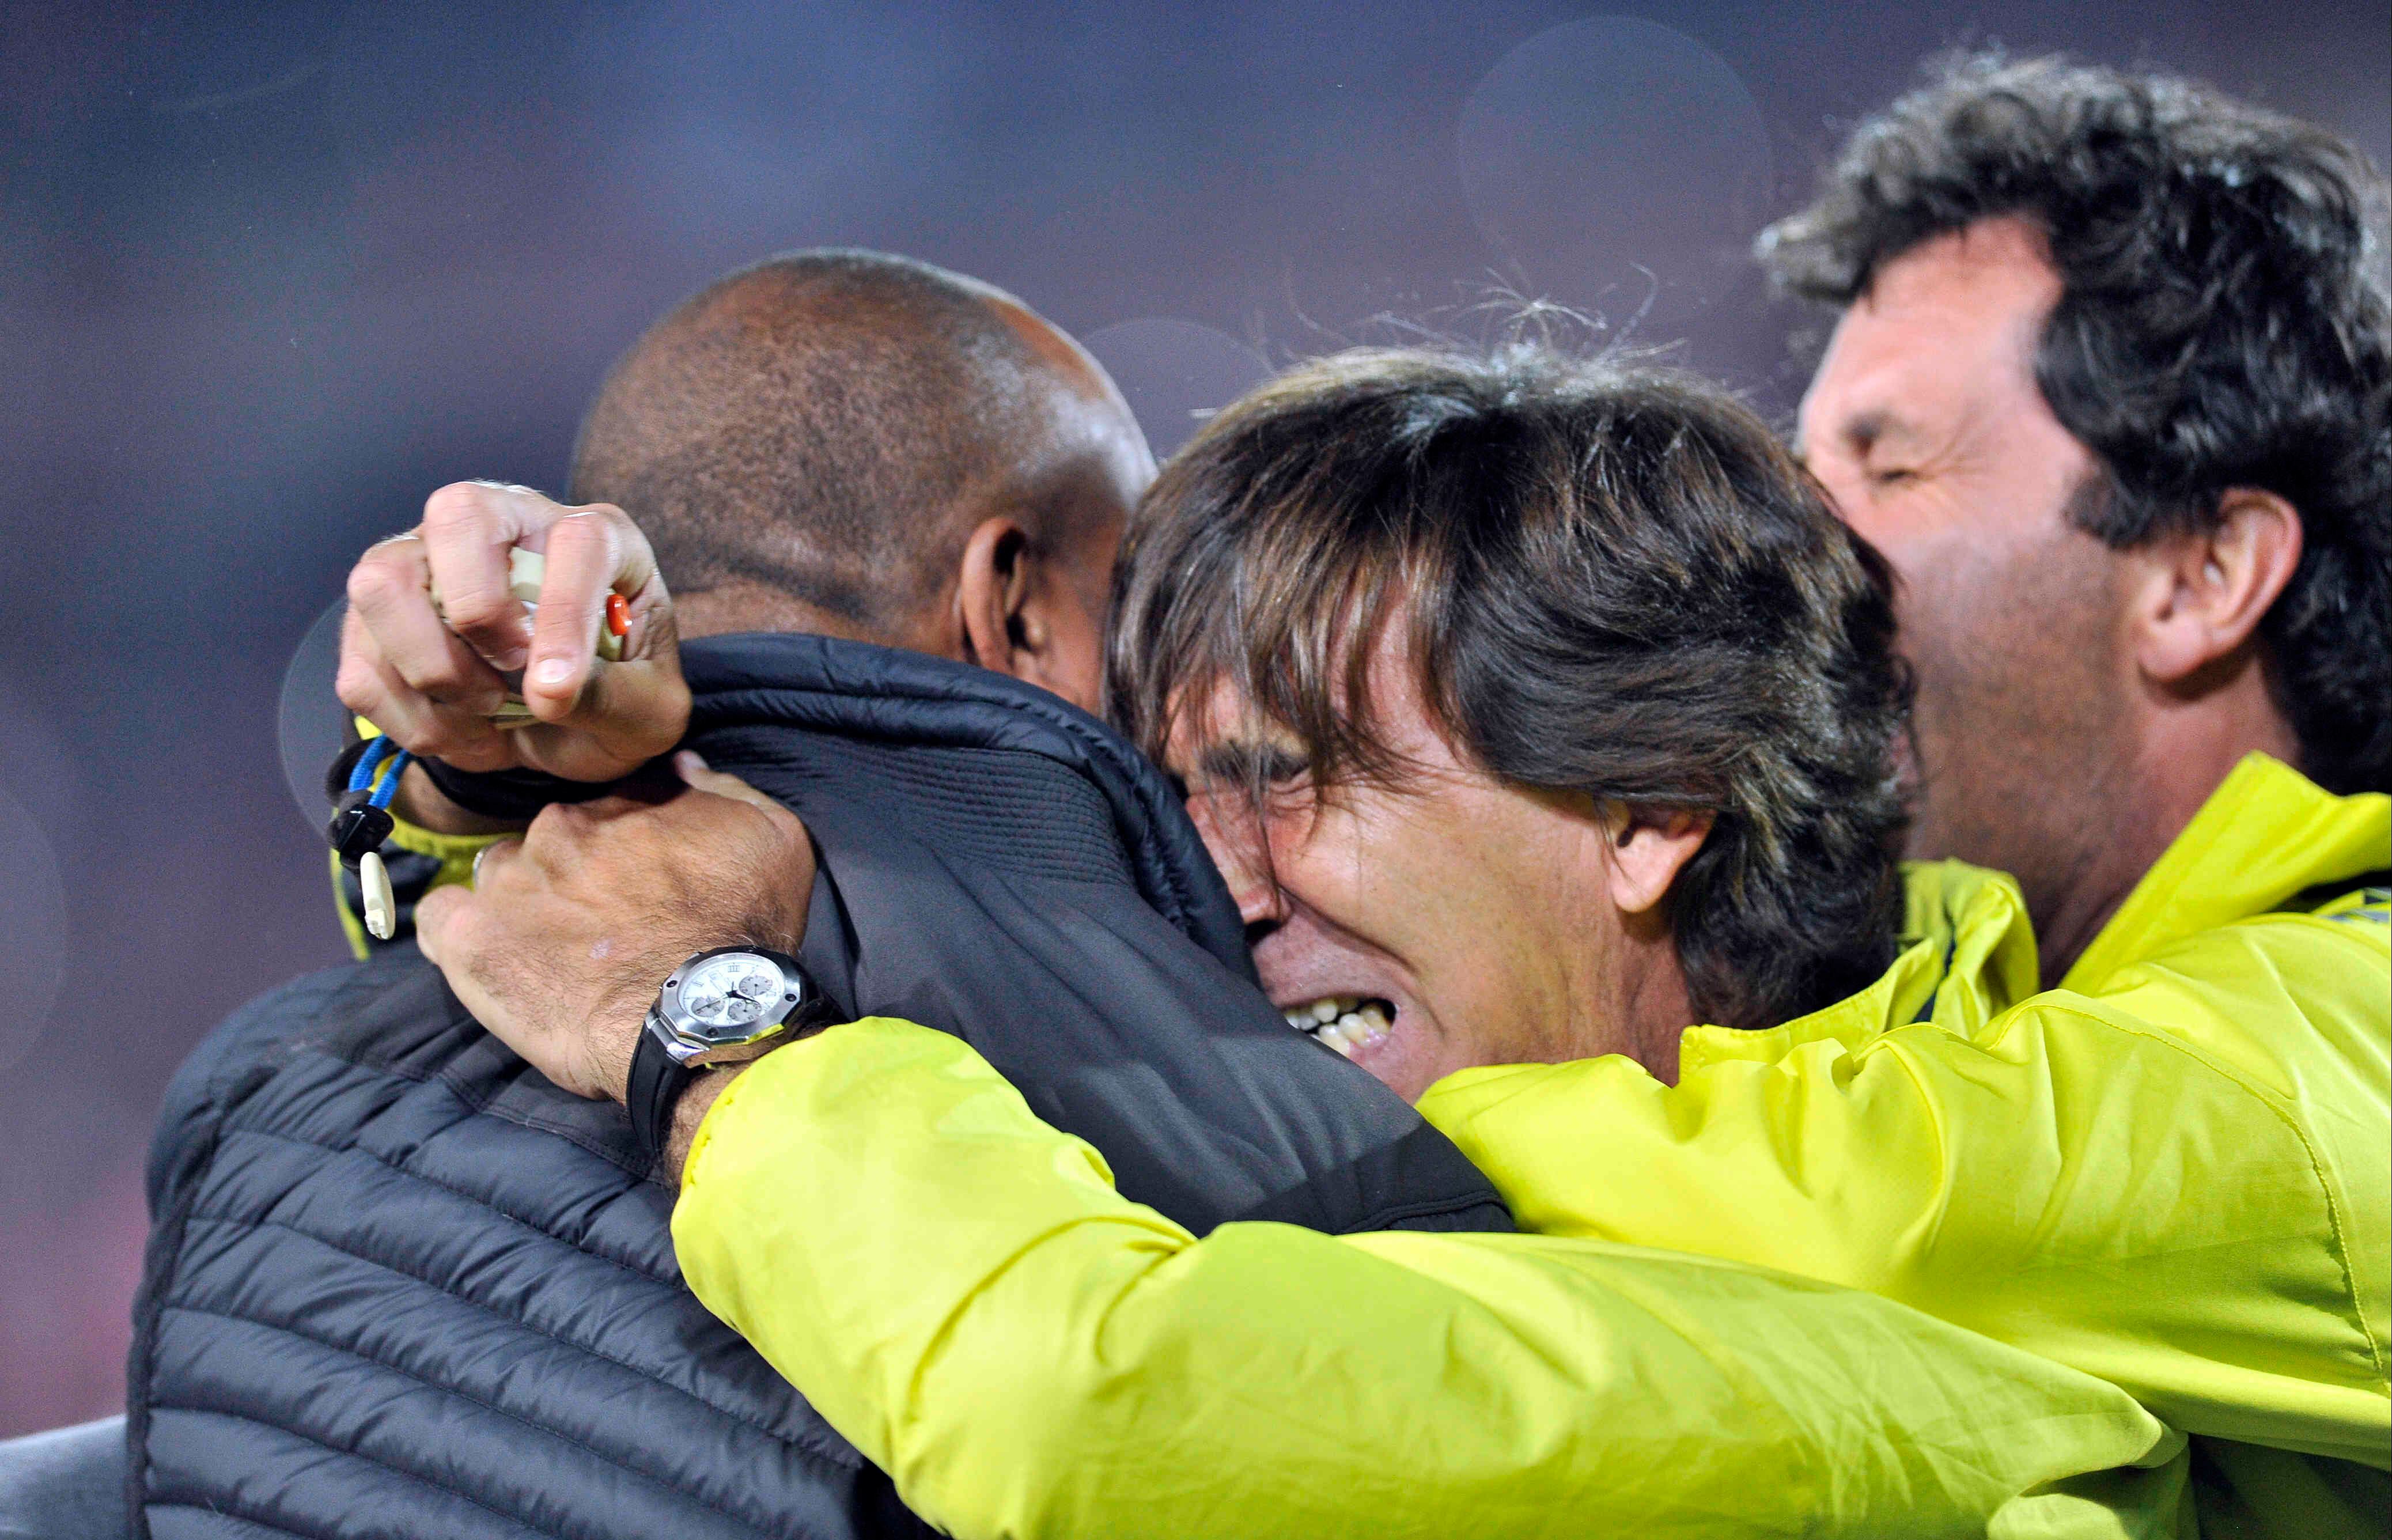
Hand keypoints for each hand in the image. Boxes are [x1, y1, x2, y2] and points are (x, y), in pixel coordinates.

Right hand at [336, 481, 689, 782]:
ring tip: (485, 713)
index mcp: (596, 538)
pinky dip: (406, 717)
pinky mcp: (384, 618)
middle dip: (476, 612)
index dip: (563, 617)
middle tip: (511, 680)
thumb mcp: (647, 712)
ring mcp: (432, 562)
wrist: (572, 725)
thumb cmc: (619, 698)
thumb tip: (546, 691)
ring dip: (429, 669)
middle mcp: (507, 526)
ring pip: (382, 581)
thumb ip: (611, 696)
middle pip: (455, 514)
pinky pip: (360, 663)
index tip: (555, 693)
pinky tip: (460, 730)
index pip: (576, 542)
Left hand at [415, 755, 815, 1102]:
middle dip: (573, 874)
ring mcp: (509, 882)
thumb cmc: (745, 931)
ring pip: (501, 876)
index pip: (610, 809)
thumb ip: (725, 790)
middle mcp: (560, 830)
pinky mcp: (471, 941)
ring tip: (553, 953)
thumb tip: (683, 764)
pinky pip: (440, 918)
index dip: (627, 846)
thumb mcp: (773, 838)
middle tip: (604, 927)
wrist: (702, 1017)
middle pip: (553, 842)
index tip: (644, 884)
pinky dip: (459, 931)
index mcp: (623, 804)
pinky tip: (490, 955)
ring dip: (520, 902)